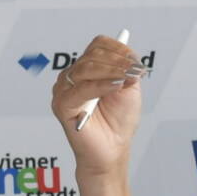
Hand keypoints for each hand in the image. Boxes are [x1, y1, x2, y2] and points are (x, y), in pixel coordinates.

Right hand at [50, 34, 144, 172]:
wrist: (112, 149)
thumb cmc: (118, 122)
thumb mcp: (129, 89)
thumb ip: (127, 70)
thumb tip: (129, 57)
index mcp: (88, 70)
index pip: (98, 46)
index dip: (118, 48)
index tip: (134, 59)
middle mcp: (73, 77)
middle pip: (92, 55)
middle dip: (117, 61)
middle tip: (134, 70)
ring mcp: (65, 89)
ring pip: (86, 68)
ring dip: (111, 71)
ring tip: (126, 79)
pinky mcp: (62, 104)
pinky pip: (81, 89)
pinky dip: (101, 85)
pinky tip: (116, 86)